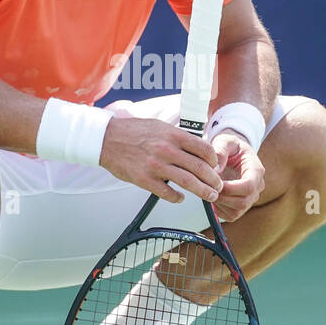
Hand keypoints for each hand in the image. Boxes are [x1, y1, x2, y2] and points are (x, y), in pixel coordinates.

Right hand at [99, 117, 223, 203]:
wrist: (107, 139)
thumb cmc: (133, 131)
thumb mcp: (160, 126)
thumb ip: (178, 137)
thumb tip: (197, 148)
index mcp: (173, 135)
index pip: (204, 149)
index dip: (214, 160)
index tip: (215, 167)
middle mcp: (167, 150)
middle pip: (200, 168)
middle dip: (213, 180)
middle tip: (218, 186)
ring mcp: (156, 166)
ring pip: (188, 182)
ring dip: (203, 191)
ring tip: (210, 196)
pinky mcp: (145, 179)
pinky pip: (167, 193)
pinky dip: (177, 198)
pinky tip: (181, 198)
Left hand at [210, 131, 264, 222]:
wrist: (232, 154)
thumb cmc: (229, 147)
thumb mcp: (224, 141)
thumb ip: (220, 150)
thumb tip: (216, 169)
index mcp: (256, 170)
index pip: (249, 186)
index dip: (231, 188)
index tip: (216, 182)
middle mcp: (257, 187)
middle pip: (243, 202)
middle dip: (222, 197)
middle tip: (209, 186)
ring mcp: (250, 198)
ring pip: (236, 211)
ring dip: (219, 203)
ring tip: (210, 189)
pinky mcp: (241, 206)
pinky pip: (230, 216)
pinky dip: (219, 209)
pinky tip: (213, 195)